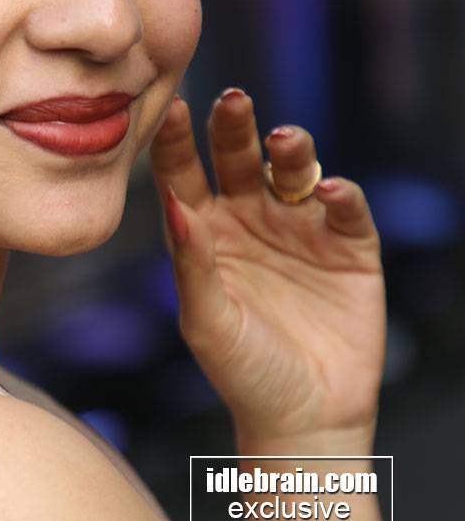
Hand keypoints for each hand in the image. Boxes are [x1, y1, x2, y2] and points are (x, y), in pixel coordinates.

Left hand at [149, 90, 384, 444]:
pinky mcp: (349, 246)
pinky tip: (329, 190)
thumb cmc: (243, 375)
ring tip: (285, 139)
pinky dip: (340, 194)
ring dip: (292, 150)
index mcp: (205, 233)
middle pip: (240, 159)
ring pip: (294, 172)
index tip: (172, 110)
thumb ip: (191, 263)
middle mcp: (250, 220)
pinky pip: (345, 208)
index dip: (178, 142)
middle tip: (233, 100)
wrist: (306, 420)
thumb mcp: (207, 321)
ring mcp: (300, 228)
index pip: (184, 175)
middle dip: (236, 128)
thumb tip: (172, 203)